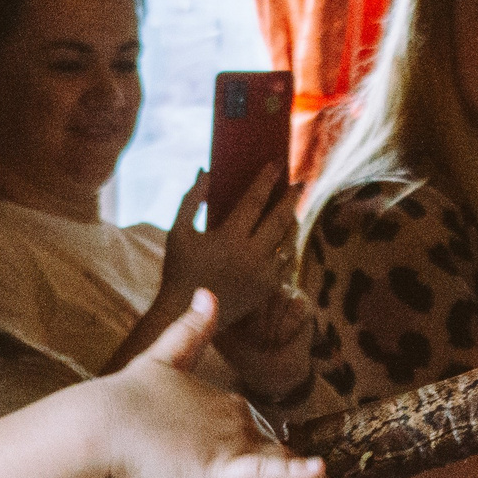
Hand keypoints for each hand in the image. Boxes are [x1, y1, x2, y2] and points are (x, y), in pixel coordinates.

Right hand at [101, 292, 349, 477]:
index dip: (283, 460)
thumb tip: (207, 292)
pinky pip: (264, 471)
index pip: (262, 434)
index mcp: (226, 405)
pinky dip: (293, 471)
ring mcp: (229, 445)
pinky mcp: (220, 468)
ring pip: (282, 468)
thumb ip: (189, 331)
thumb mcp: (163, 357)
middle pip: (279, 454)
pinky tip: (317, 471)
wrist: (103, 420)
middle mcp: (235, 422)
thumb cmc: (128, 395)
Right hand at [156, 166, 295, 328]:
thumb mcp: (178, 232)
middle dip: (291, 198)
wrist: (188, 314)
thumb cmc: (179, 270)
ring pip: (288, 242)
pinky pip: (286, 264)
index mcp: (229, 238)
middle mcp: (251, 255)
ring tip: (294, 210)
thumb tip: (205, 171)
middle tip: (300, 183)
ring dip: (293, 223)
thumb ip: (191, 200)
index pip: (254, 201)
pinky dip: (289, 248)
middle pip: (280, 219)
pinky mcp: (267, 289)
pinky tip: (287, 240)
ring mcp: (262, 274)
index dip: (266, 180)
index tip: (277, 164)